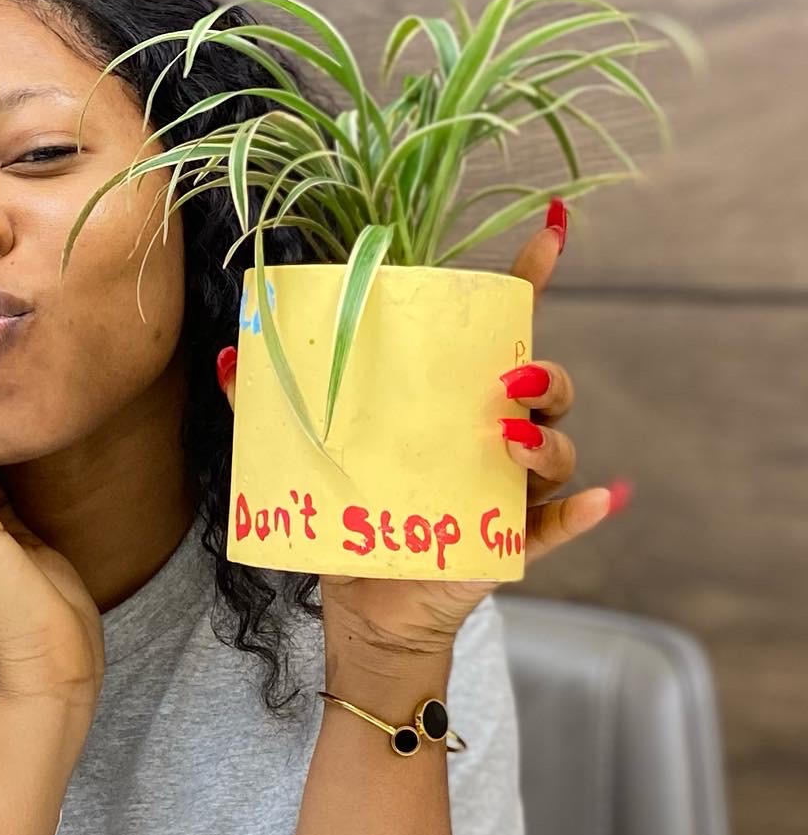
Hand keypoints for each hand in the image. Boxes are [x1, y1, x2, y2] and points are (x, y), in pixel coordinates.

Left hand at [216, 201, 628, 661]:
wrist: (365, 603)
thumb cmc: (350, 517)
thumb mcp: (308, 457)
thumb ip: (272, 410)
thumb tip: (230, 357)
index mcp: (452, 402)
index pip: (501, 331)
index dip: (529, 279)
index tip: (548, 232)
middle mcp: (495, 438)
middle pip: (546, 389)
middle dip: (543, 375)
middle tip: (508, 379)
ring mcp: (509, 490)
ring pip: (558, 451)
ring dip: (549, 440)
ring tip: (510, 437)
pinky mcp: (514, 542)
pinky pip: (561, 525)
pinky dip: (585, 513)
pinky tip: (604, 498)